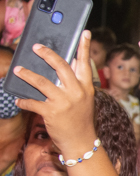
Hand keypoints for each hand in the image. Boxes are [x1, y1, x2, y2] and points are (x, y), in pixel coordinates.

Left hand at [13, 31, 97, 153]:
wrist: (82, 143)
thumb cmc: (81, 120)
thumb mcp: (84, 100)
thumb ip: (74, 85)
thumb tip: (56, 70)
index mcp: (86, 87)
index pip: (85, 63)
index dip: (85, 47)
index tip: (85, 32)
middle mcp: (76, 92)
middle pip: (61, 66)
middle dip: (47, 54)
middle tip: (36, 47)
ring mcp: (64, 102)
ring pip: (41, 82)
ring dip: (27, 74)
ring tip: (18, 69)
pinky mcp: (52, 112)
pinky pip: (32, 102)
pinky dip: (23, 100)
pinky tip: (18, 99)